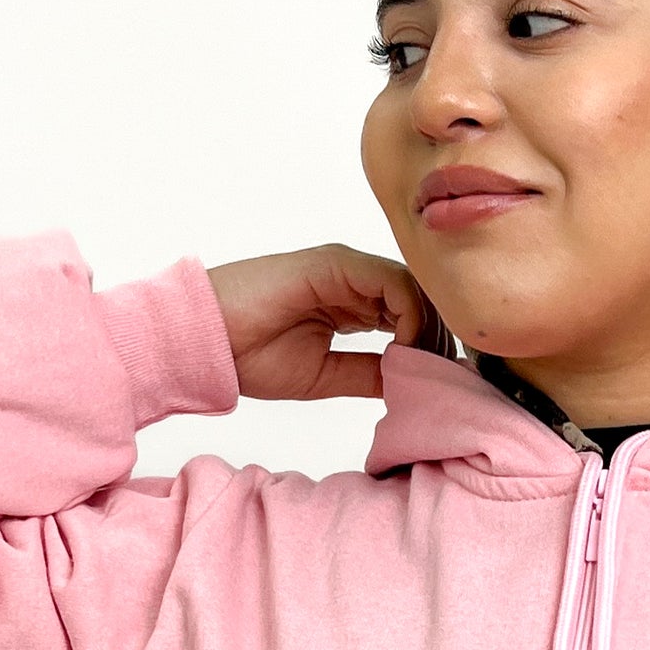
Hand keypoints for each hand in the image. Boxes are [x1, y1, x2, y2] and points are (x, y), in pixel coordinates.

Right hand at [205, 245, 436, 399]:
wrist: (207, 343)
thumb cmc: (251, 357)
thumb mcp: (327, 375)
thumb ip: (369, 373)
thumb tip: (411, 383)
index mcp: (351, 305)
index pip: (410, 317)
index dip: (429, 348)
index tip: (437, 385)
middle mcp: (354, 282)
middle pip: (419, 300)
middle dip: (437, 340)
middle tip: (442, 379)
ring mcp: (347, 269)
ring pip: (414, 289)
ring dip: (428, 331)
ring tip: (423, 369)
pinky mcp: (337, 264)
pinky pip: (394, 283)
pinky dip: (409, 317)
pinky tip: (402, 350)